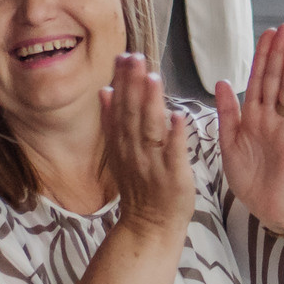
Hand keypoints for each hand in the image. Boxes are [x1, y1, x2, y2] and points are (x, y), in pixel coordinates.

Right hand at [100, 52, 193, 239]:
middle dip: (133, 85)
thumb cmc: (140, 187)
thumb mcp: (119, 153)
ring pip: (150, 131)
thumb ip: (113, 122)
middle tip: (135, 57)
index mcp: (122, 144)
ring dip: (151, 104)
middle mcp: (135, 152)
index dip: (121, 82)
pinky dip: (176, 136)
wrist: (149, 227)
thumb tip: (104, 90)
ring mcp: (154, 165)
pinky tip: (179, 115)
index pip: (120, 108)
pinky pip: (174, 155)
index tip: (123, 56)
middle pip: (132, 114)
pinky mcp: (174, 178)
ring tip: (153, 77)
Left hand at [215, 24, 283, 232]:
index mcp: (252, 115)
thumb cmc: (249, 175)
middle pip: (275, 79)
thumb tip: (221, 81)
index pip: (258, 79)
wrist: (265, 206)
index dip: (262, 56)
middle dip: (279, 53)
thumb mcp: (229, 142)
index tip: (267, 33)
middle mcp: (270, 117)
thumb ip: (227, 113)